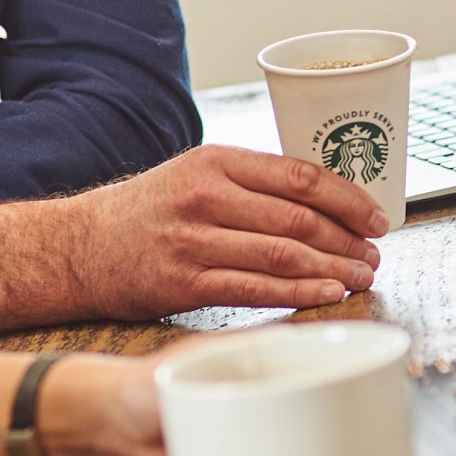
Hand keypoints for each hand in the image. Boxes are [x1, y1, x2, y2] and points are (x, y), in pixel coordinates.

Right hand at [45, 145, 384, 322]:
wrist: (78, 246)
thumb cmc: (146, 213)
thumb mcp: (191, 175)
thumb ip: (248, 183)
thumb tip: (323, 203)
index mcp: (214, 161)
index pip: (299, 176)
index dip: (348, 200)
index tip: (376, 219)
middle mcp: (205, 196)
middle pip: (299, 218)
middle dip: (348, 241)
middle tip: (374, 256)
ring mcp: (193, 241)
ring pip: (284, 255)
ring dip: (333, 269)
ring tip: (360, 277)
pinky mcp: (184, 283)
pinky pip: (255, 290)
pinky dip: (299, 293)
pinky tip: (327, 294)